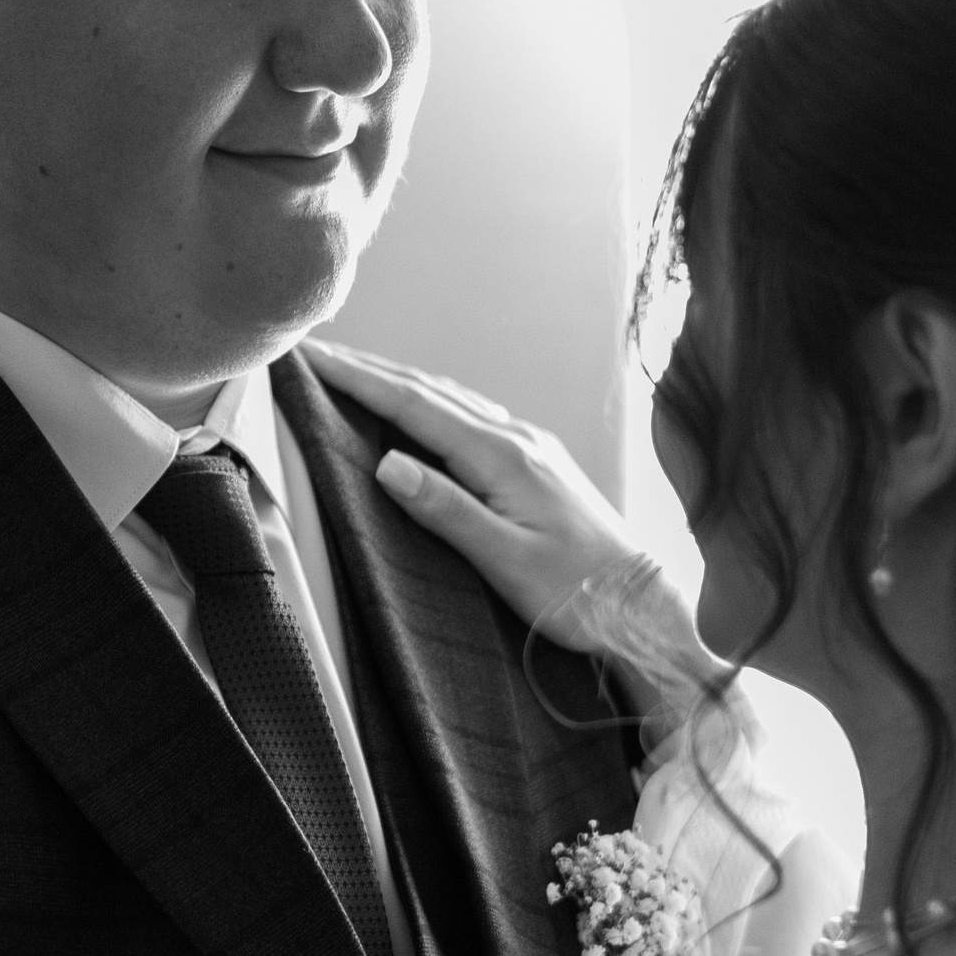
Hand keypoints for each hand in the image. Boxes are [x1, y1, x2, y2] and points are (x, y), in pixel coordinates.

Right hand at [307, 340, 715, 687]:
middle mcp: (517, 439)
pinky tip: (425, 408)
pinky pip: (474, 416)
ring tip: (357, 372)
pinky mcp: (540, 462)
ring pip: (453, 399)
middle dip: (370, 370)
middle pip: (430, 391)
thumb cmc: (576, 591)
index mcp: (502, 456)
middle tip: (319, 352)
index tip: (314, 358)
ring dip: (400, 381)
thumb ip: (445, 509)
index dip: (359, 380)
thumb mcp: (504, 559)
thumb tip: (387, 462)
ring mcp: (532, 447)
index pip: (413, 406)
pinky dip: (434, 402)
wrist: (641, 604)